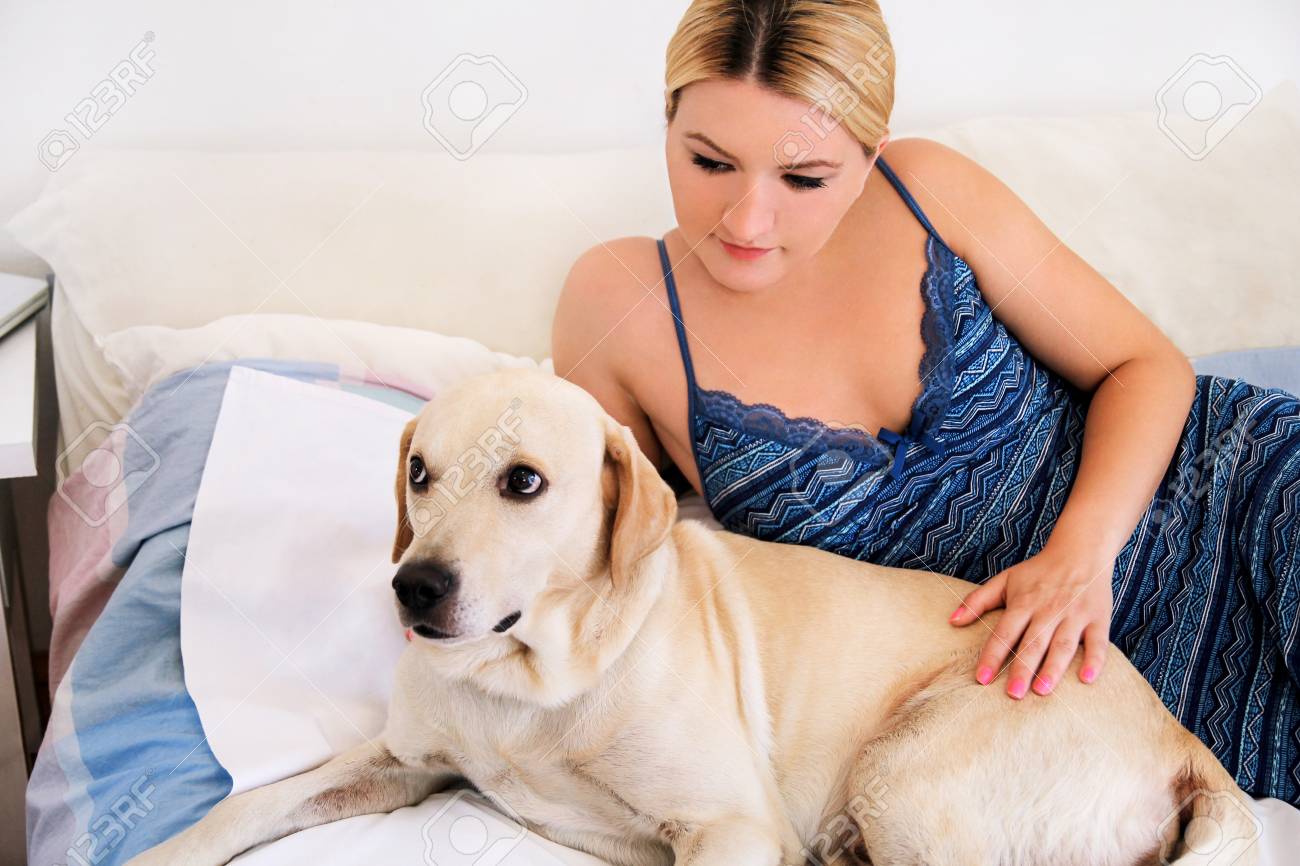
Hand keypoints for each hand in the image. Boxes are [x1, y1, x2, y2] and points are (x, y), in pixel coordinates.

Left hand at [947, 540, 1113, 698]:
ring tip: (1042, 691)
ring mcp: (1074, 615)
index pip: (1004, 633)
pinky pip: (1098, 642)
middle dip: (1022, 669)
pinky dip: (1094, 660)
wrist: (1080, 552)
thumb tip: (952, 621)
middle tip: (1012, 695)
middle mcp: (1048, 610)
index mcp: (1024, 603)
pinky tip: (1086, 679)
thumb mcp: (1005, 580)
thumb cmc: (1038, 572)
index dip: (992, 655)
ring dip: (1053, 668)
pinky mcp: (1098, 619)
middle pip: (1033, 643)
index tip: (981, 679)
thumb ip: (977, 601)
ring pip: (1063, 645)